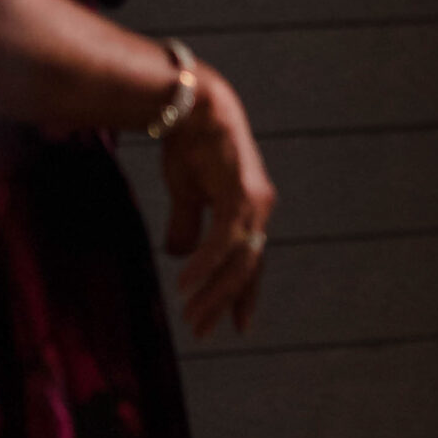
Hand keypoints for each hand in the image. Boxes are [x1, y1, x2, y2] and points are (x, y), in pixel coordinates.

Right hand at [159, 61, 275, 339]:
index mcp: (249, 211)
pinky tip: (187, 286)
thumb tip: (178, 255)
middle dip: (224, 302)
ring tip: (191, 316)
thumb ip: (187, 225)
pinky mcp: (239, 195)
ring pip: (237, 261)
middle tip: (202, 331)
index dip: (242, 294)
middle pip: (246, 269)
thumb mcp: (186, 193)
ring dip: (212, 292)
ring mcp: (253, 203)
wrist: (193, 105)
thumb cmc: (191, 145)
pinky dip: (205, 266)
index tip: (236, 326)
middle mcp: (258, 210)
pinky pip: (223, 241)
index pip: (250, 262)